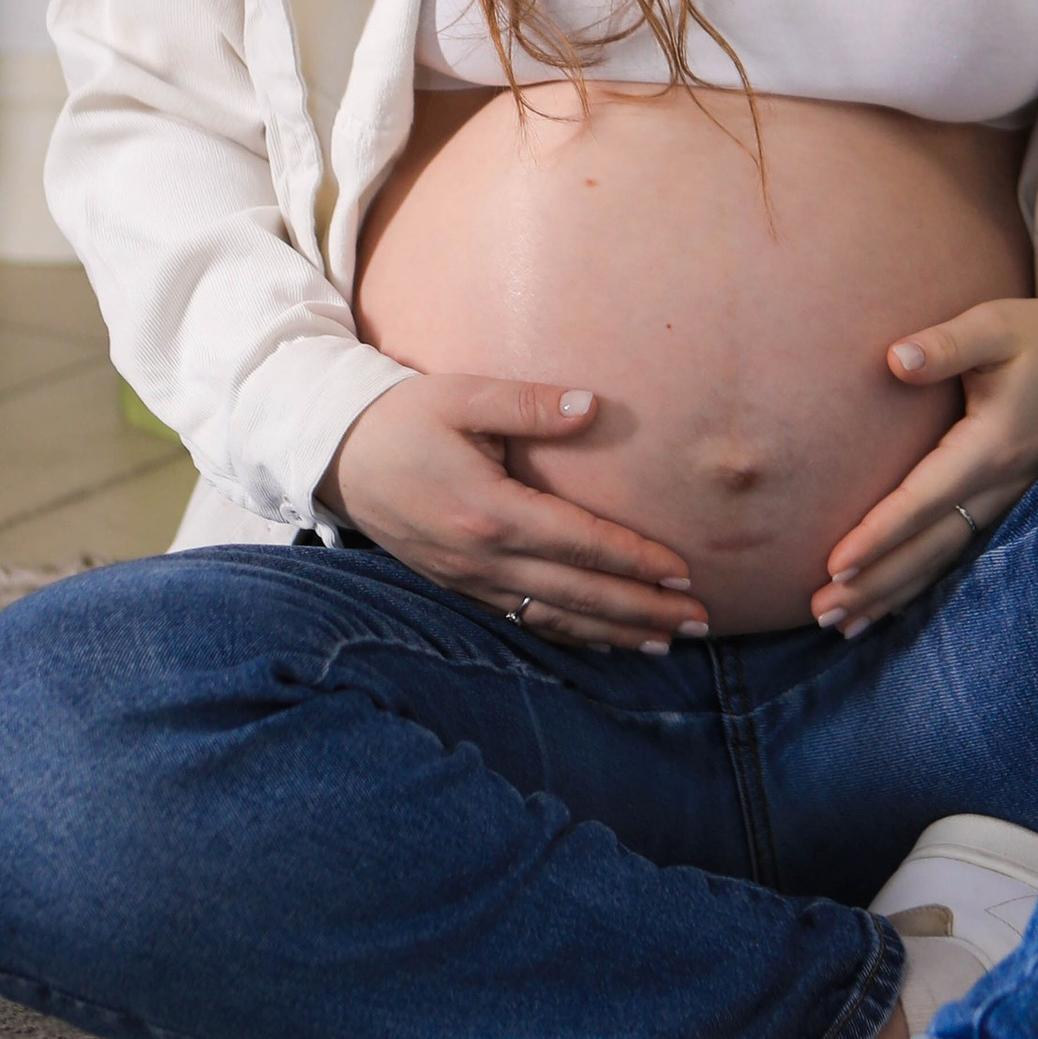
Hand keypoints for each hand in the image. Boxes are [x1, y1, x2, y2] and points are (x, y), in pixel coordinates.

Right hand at [323, 375, 706, 654]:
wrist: (336, 456)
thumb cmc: (403, 417)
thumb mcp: (462, 395)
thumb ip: (528, 402)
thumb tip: (592, 406)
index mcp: (490, 510)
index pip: (580, 542)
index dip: (635, 560)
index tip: (683, 572)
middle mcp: (482, 558)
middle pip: (578, 593)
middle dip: (643, 609)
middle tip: (701, 622)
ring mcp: (469, 580)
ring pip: (556, 617)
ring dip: (616, 631)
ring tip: (668, 641)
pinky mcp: (461, 587)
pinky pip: (526, 620)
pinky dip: (572, 635)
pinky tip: (607, 642)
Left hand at [810, 290, 1037, 636]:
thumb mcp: (999, 325)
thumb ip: (947, 344)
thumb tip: (895, 359)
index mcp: (991, 446)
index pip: (924, 501)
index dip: (879, 534)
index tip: (835, 566)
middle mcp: (1001, 484)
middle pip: (929, 547)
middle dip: (876, 582)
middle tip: (821, 612)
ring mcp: (1008, 498)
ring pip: (943, 558)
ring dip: (893, 592)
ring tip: (842, 624)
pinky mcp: (1007, 500)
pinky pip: (959, 551)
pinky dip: (922, 581)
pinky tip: (889, 604)